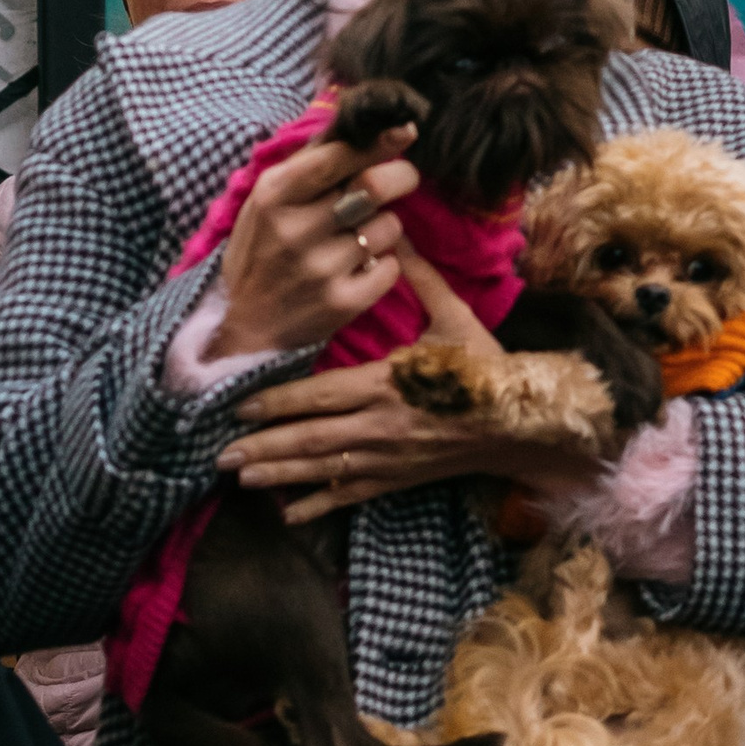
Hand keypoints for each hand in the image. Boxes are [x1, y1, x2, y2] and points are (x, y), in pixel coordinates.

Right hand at [204, 126, 420, 361]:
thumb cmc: (262, 249)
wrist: (243, 325)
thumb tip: (355, 117)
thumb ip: (310, 161)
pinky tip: (361, 267)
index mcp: (275, 195)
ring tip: (362, 234)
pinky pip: (391, 268)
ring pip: (388, 227)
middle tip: (403, 177)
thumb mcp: (267, 200)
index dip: (378, 142)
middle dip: (401, 175)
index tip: (405, 131)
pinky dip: (385, 264)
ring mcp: (320, 270)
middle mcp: (296, 230)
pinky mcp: (342, 304)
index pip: (338, 157)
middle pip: (374, 187)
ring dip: (386, 225)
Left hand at [220, 253, 599, 521]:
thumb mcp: (455, 317)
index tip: (238, 404)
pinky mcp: (399, 479)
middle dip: (262, 447)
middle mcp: (382, 427)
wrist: (526, 423)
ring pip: (323, 471)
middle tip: (218, 452)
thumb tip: (391, 231)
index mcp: (388, 384)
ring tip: (239, 477)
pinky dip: (318, 505)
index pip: (319, 396)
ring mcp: (389, 459)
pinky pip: (351, 495)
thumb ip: (418, 277)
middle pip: (310, 440)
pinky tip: (288, 514)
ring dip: (278, 476)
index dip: (275, 402)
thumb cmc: (488, 368)